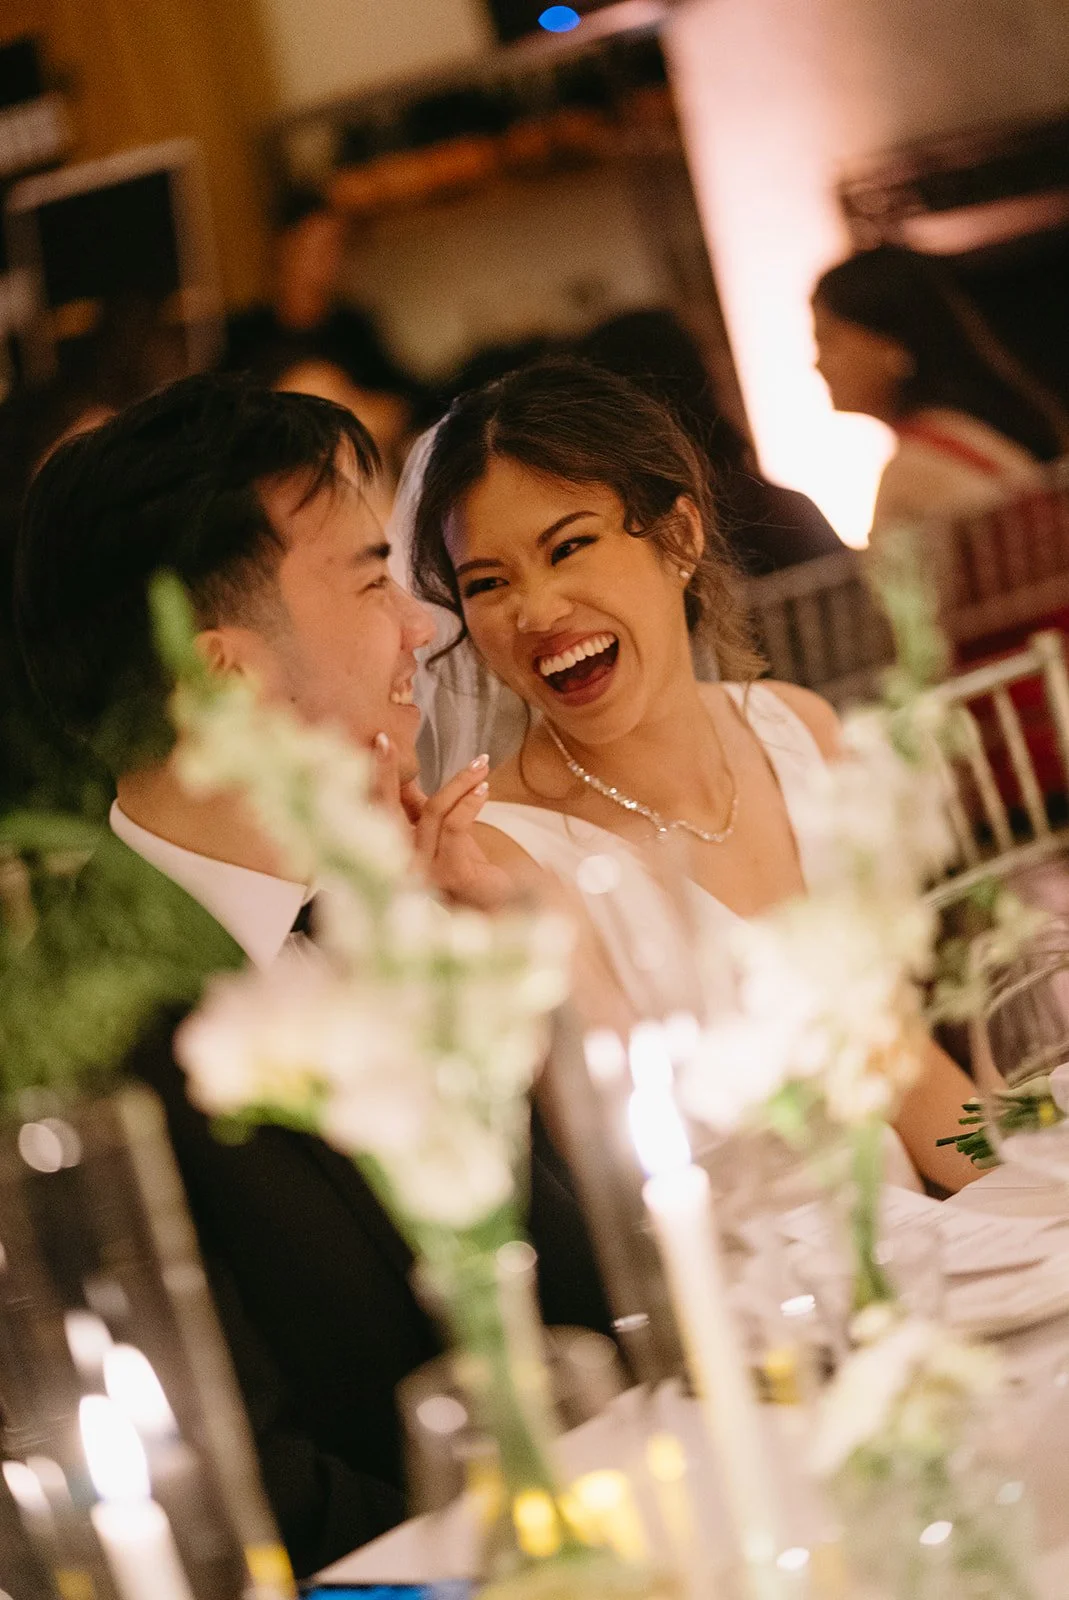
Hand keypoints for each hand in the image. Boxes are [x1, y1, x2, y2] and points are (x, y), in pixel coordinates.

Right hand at [371, 738, 514, 910]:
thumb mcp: (439, 829)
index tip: (380, 739)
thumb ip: (419, 807)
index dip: (378, 774)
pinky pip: (454, 825)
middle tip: (390, 738)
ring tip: (481, 764)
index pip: (379, 807)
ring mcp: (424, 871)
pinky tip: (483, 788)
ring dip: (459, 781)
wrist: (500, 902)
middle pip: (388, 808)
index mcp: (396, 849)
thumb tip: (403, 775)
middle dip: (388, 771)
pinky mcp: (451, 873)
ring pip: (433, 810)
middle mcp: (402, 863)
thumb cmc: (466, 864)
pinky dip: (470, 801)